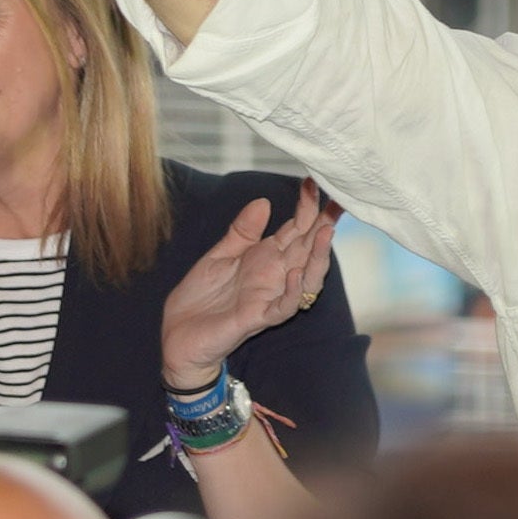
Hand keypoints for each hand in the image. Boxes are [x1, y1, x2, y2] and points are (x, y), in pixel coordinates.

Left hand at [160, 180, 337, 390]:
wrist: (178, 337)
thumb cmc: (199, 300)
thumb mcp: (218, 255)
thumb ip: (242, 231)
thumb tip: (264, 201)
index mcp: (265, 257)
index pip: (295, 228)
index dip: (306, 206)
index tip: (314, 181)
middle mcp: (275, 275)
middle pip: (309, 248)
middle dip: (325, 225)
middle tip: (339, 201)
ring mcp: (269, 297)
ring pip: (307, 277)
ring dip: (319, 257)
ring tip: (325, 233)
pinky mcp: (257, 318)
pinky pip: (284, 306)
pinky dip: (293, 291)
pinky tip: (295, 273)